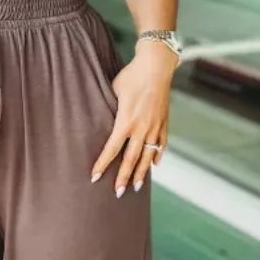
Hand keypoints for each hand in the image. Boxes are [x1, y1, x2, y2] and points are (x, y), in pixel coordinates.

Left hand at [90, 42, 174, 195]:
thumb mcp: (113, 92)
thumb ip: (109, 110)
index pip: (111, 150)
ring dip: (140, 172)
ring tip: (135, 186)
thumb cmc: (131, 76)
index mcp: (126, 122)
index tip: (94, 178)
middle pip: (130, 159)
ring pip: (147, 156)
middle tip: (117, 193)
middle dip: (123, 177)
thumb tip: (102, 121)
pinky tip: (154, 165)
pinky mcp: (164, 122)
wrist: (156, 65)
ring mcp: (155, 126)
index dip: (102, 165)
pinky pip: (161, 144)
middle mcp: (142, 128)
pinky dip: (157, 156)